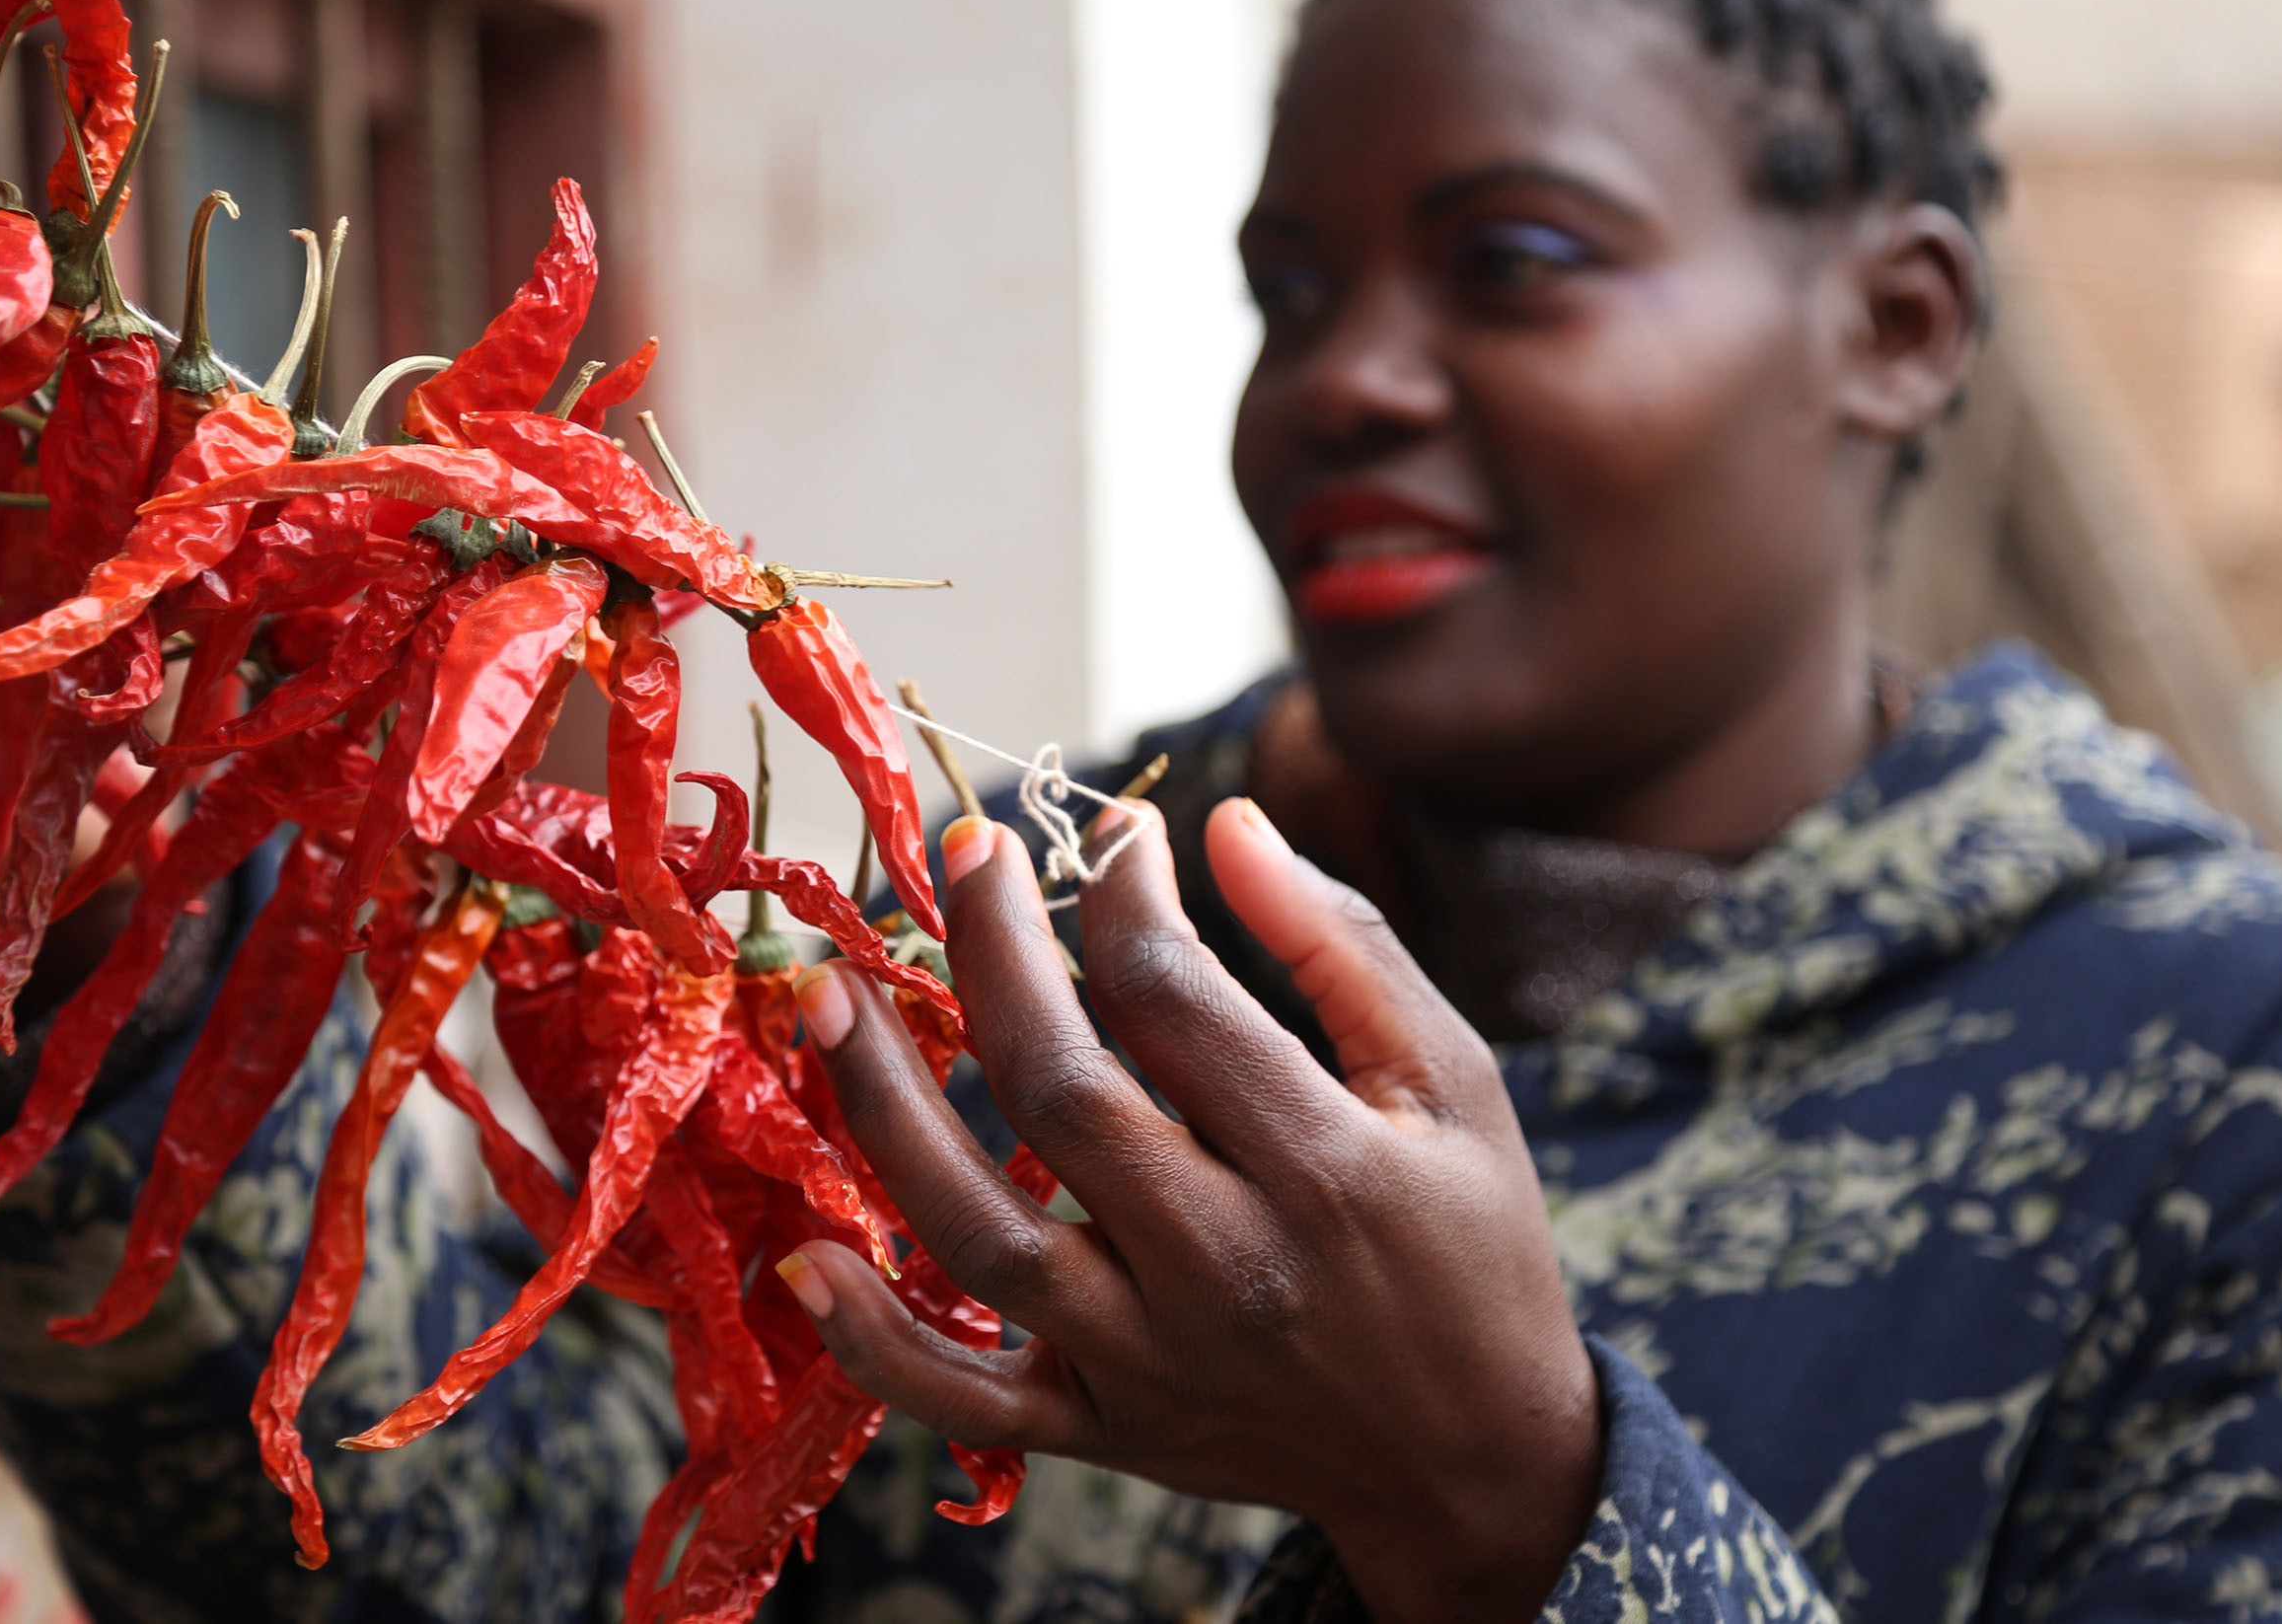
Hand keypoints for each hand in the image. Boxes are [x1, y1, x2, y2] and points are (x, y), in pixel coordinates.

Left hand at [780, 799, 1600, 1623]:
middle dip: (992, 952)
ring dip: (886, 1110)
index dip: (1122, 892)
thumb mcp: (1455, 1083)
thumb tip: (1223, 821)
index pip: (1176, 998)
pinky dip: (874, 1343)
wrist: (1478, 1459)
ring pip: (979, 1233)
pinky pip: (963, 1399)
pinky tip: (802, 1261)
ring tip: (830, 996)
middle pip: (1060, 1092)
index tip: (1113, 834)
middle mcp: (1224, 1269)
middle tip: (961, 851)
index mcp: (1325, 1170)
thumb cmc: (1472, 1247)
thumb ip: (1345, 946)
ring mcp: (1152, 1365)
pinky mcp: (1106, 1433)